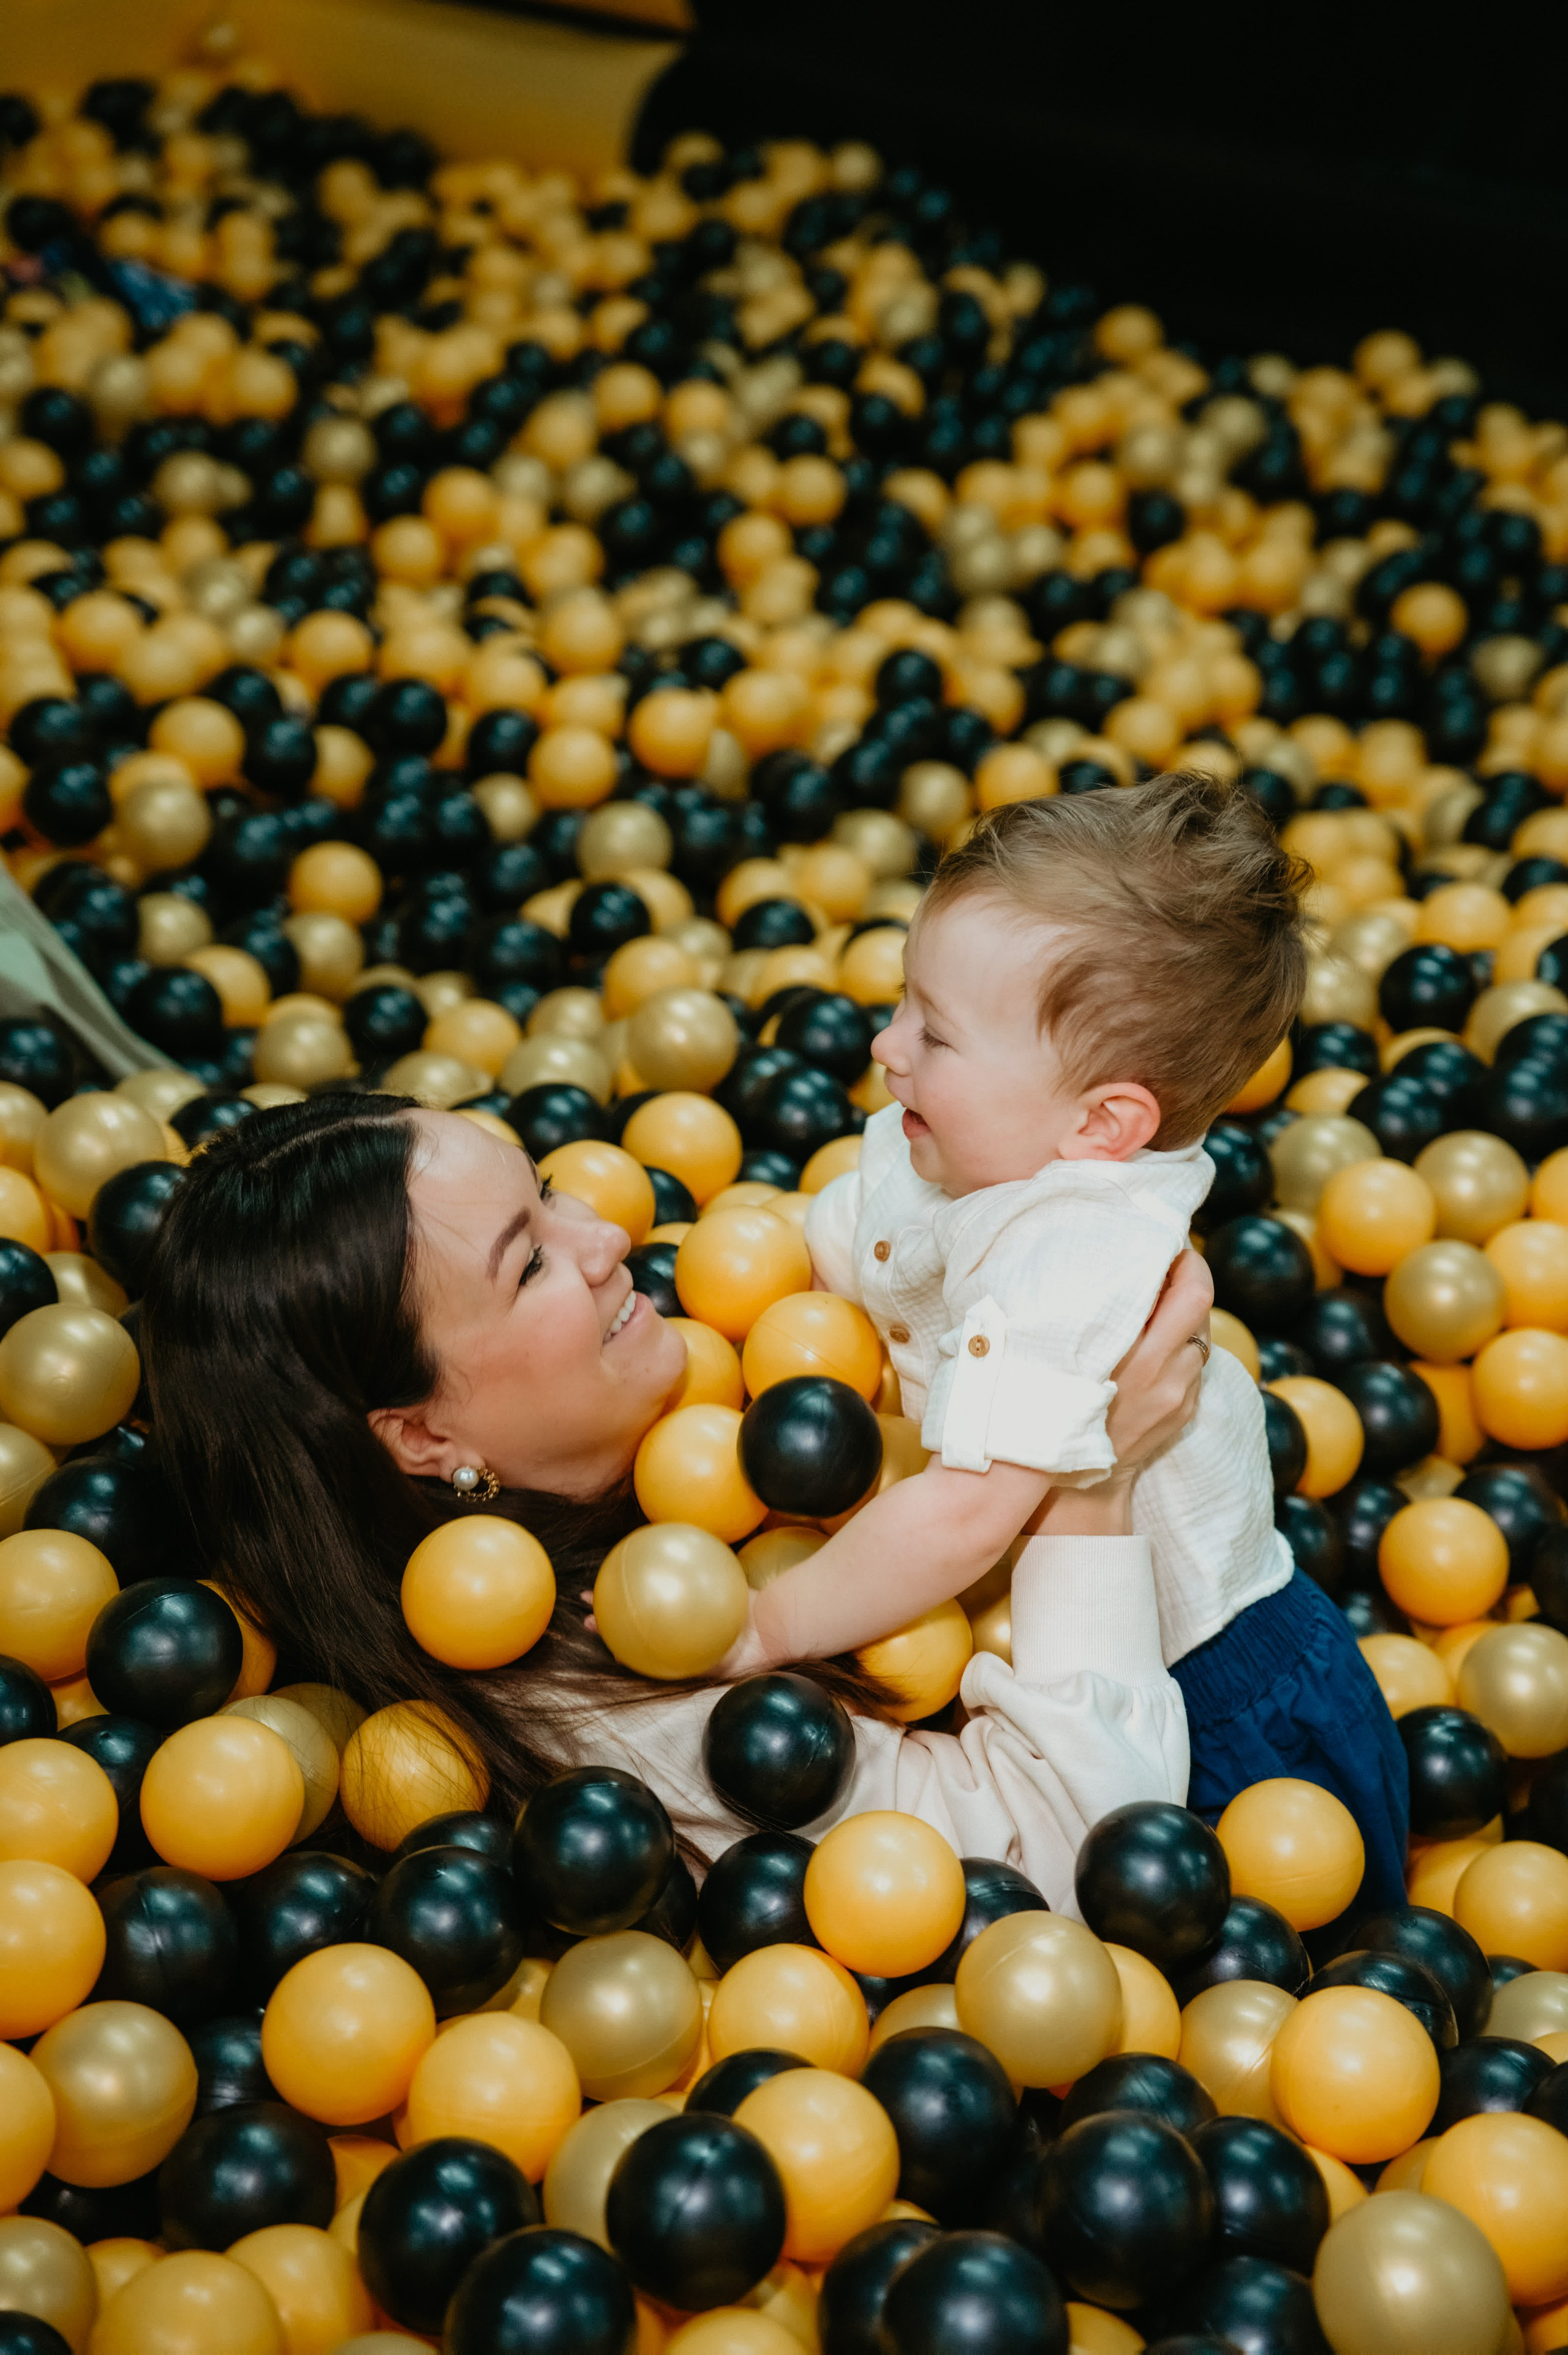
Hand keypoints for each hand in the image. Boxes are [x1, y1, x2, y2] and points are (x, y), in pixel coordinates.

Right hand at [1030, 1249, 1211, 1539]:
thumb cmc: (1044, 1415)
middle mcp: (1166, 1375)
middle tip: (1166, 1262)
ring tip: (1152, 1306)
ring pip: (1198, 1338)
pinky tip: (1151, 1346)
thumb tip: (1081, 1269)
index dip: (1184, 1260)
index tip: (1165, 1243)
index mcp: (1134, 1357)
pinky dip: (1178, 1348)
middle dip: (1187, 1278)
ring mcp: (1180, 1396)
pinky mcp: (1184, 1413)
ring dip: (1182, 1317)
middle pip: (1201, 1307)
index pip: (1189, 1293)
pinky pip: (1192, 1366)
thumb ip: (1072, 1316)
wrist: (1072, 1492)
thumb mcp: (1052, 1359)